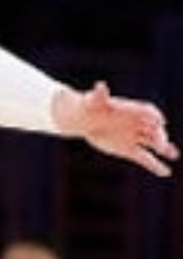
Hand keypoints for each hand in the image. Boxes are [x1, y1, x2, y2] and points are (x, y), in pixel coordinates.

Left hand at [53, 82, 177, 176]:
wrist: (84, 119)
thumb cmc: (90, 106)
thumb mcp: (94, 100)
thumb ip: (100, 94)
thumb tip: (100, 85)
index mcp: (133, 109)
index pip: (149, 112)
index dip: (155, 116)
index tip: (160, 122)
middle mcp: (139, 123)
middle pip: (154, 129)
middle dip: (159, 136)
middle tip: (161, 145)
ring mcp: (135, 137)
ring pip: (153, 144)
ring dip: (164, 149)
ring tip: (173, 155)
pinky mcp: (129, 150)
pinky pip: (145, 159)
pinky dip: (155, 166)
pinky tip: (165, 173)